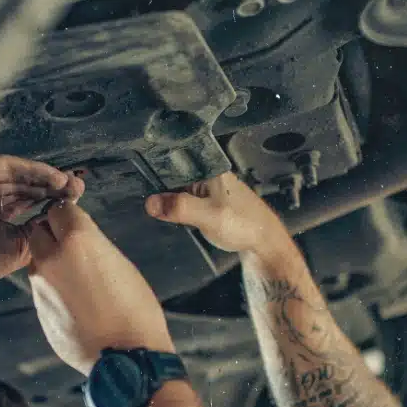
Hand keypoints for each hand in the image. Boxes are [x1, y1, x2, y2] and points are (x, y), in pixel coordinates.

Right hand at [0, 155, 83, 299]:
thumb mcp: (16, 248)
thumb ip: (36, 231)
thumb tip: (59, 219)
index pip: (23, 204)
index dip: (49, 202)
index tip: (74, 202)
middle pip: (22, 186)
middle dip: (52, 188)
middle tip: (78, 189)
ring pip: (16, 175)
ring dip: (47, 179)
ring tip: (71, 185)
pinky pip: (5, 165)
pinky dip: (32, 171)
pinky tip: (55, 179)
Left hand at [27, 201, 174, 375]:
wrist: (127, 357)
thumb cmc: (135, 311)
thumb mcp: (121, 263)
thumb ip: (93, 245)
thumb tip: (80, 241)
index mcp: (77, 240)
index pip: (58, 209)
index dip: (68, 215)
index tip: (76, 222)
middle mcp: (52, 258)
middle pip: (38, 232)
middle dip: (52, 235)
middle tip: (74, 247)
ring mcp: (41, 286)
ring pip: (37, 261)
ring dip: (51, 263)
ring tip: (79, 280)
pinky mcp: (39, 310)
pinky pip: (42, 289)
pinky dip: (53, 290)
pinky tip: (76, 302)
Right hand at [144, 172, 290, 255]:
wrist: (265, 243)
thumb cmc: (244, 224)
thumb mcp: (207, 215)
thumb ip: (179, 207)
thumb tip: (150, 203)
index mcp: (210, 168)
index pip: (176, 163)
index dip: (156, 172)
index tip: (142, 187)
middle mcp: (210, 175)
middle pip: (176, 176)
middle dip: (161, 189)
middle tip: (150, 203)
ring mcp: (211, 189)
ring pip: (181, 190)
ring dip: (170, 200)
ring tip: (159, 210)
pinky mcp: (212, 203)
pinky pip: (188, 201)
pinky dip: (180, 209)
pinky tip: (175, 217)